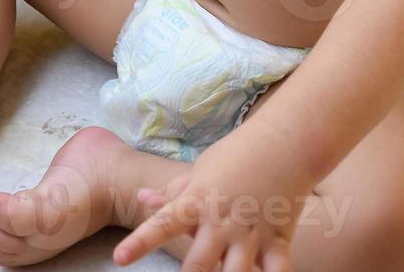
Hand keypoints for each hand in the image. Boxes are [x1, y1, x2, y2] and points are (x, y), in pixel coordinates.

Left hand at [112, 128, 312, 271]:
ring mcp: (250, 234)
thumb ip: (173, 192)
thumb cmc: (236, 154)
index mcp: (198, 202)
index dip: (140, 242)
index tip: (119, 258)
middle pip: (198, 265)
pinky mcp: (278, 240)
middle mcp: (221, 222)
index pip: (162, 224)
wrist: (284, 143)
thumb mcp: (201, 170)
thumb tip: (141, 198)